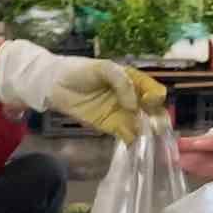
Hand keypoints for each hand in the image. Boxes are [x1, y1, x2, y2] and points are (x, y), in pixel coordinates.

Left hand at [0, 41, 166, 142]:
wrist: (55, 84)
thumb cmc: (79, 71)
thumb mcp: (104, 68)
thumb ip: (122, 82)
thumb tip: (134, 106)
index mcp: (133, 80)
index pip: (153, 90)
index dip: (155, 98)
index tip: (149, 102)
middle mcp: (131, 98)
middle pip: (152, 110)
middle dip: (157, 118)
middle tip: (157, 127)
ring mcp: (121, 113)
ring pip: (142, 124)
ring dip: (147, 132)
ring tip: (147, 137)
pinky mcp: (110, 125)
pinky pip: (126, 134)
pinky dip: (133, 140)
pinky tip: (135, 144)